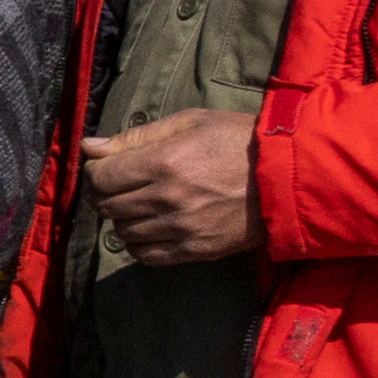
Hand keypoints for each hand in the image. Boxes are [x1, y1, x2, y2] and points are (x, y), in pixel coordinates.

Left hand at [82, 109, 261, 267]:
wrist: (288, 176)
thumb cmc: (238, 141)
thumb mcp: (191, 123)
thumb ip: (136, 136)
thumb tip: (89, 147)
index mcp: (165, 163)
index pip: (101, 177)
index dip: (96, 171)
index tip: (106, 166)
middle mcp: (170, 199)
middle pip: (107, 205)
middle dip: (104, 193)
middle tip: (119, 185)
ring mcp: (183, 228)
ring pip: (123, 231)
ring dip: (123, 217)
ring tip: (139, 203)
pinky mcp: (197, 249)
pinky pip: (146, 255)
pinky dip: (138, 243)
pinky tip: (150, 227)